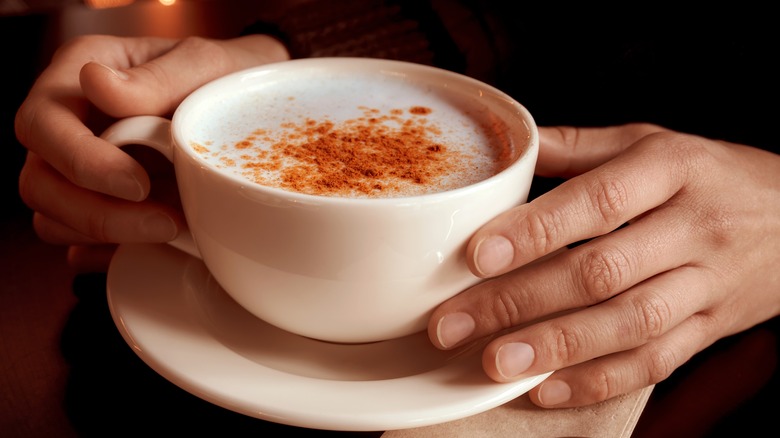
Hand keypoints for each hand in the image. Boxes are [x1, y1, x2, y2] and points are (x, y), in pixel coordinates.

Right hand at [15, 34, 288, 271]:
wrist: (258, 109)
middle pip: (39, 182)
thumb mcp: (206, 66)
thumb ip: (156, 78)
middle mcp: (70, 124)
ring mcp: (79, 169)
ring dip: (110, 234)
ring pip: (54, 219)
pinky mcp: (101, 205)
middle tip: (165, 221)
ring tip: (175, 227)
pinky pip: (82, 241)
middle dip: (97, 213)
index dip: (81, 162)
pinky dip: (115, 250)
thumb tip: (95, 83)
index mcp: (79, 75)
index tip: (138, 185)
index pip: (42, 124)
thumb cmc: (226, 76)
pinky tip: (156, 246)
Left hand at [428, 123, 779, 407]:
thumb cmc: (710, 174)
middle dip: (520, 301)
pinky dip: (599, 380)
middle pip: (601, 272)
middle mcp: (691, 228)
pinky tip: (546, 388)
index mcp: (671, 169)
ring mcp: (706, 284)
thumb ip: (578, 148)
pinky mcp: (712, 329)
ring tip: (494, 363)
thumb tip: (508, 151)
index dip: (536, 230)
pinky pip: (656, 362)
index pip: (598, 201)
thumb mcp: (652, 143)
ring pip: (628, 325)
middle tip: (453, 324)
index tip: (478, 255)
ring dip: (556, 348)